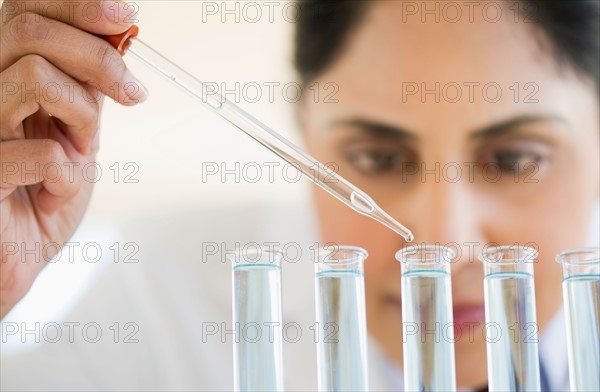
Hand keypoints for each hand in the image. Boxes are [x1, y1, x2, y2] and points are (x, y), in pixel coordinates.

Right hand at [0, 0, 146, 317]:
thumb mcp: (76, 127)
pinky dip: (68, 177)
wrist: (19, 254)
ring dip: (82, 117)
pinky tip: (54, 194)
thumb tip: (120, 31)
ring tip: (83, 151)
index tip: (127, 17)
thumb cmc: (44, 191)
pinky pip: (42, 153)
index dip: (77, 5)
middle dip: (97, 58)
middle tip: (131, 93)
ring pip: (34, 78)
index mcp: (1, 75)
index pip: (23, 9)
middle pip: (28, 29)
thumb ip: (87, 84)